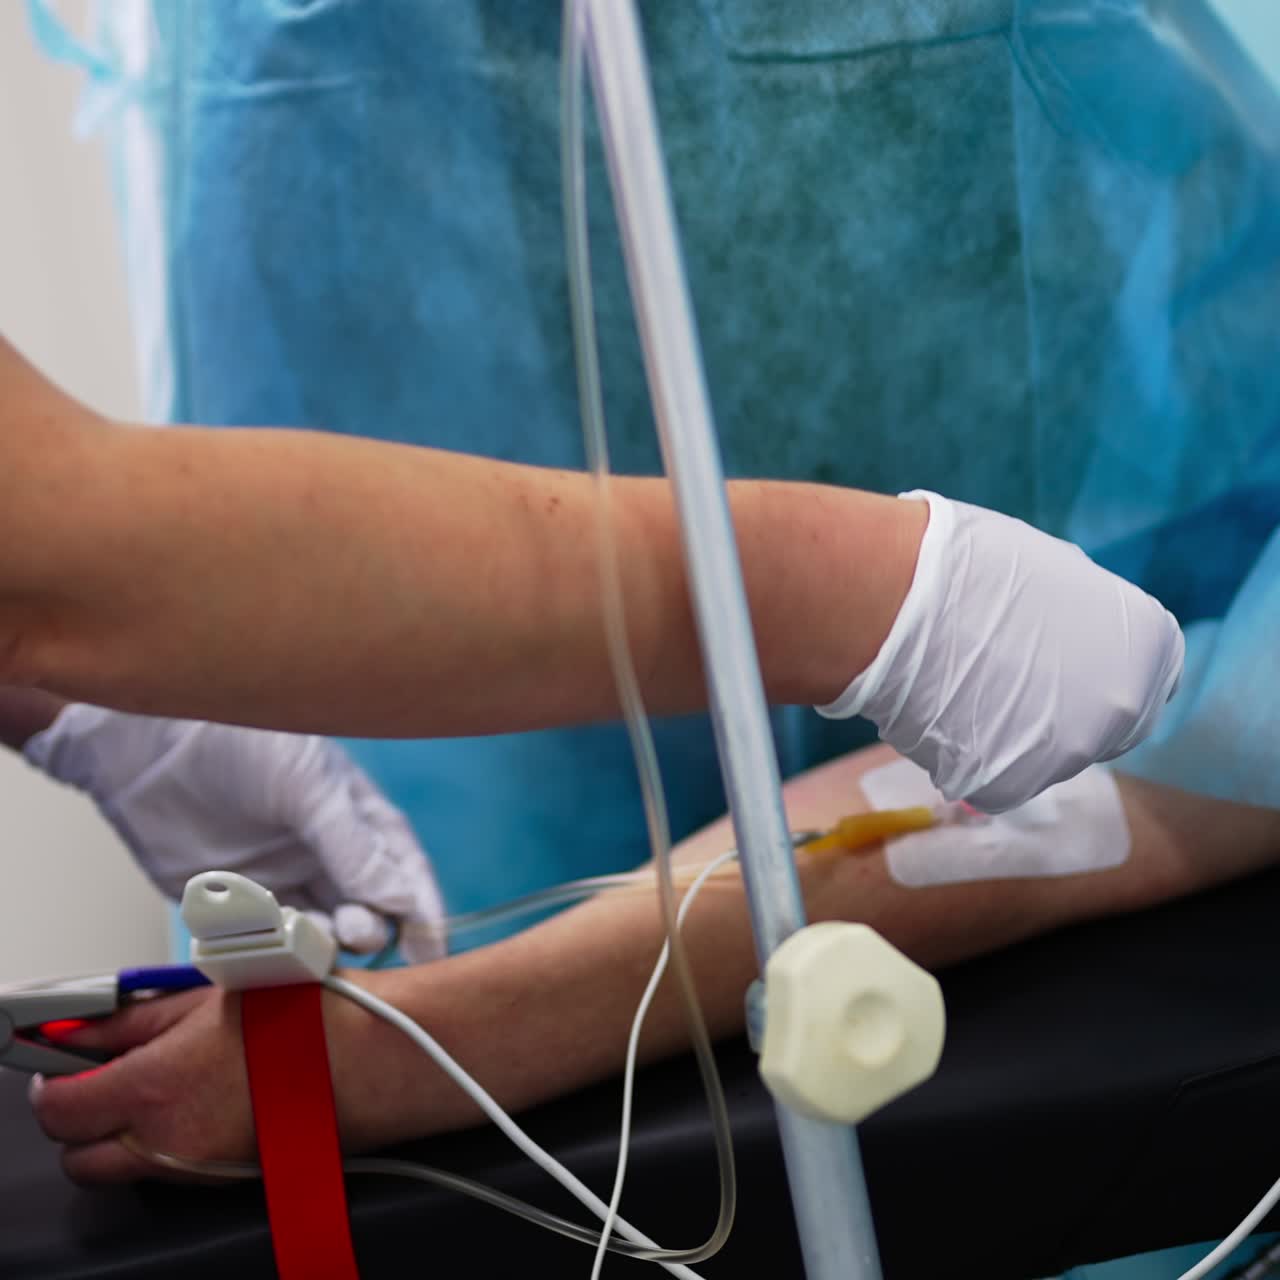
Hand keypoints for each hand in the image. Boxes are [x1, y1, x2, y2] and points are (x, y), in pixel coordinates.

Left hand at [23, 707, 445, 960]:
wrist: (143, 742)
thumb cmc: (236, 740)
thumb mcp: (309, 784)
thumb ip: (354, 846)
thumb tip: (402, 901)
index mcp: (357, 819)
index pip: (404, 872)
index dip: (422, 912)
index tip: (429, 951)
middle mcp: (324, 855)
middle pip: (367, 911)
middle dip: (368, 928)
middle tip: (355, 930)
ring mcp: (279, 881)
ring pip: (317, 934)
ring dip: (320, 944)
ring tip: (308, 935)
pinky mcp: (230, 906)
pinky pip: (261, 942)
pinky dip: (268, 948)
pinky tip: (262, 935)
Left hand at [28, 969, 455, 1183]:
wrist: (377, 1058)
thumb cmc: (308, 1017)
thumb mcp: (210, 995)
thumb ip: (136, 1017)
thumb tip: (87, 1027)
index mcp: (155, 1088)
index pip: (59, 1107)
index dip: (53, 1079)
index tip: (61, 1057)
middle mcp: (167, 1143)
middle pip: (77, 1154)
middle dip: (80, 1114)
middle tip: (102, 1073)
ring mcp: (197, 1169)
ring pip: (121, 1168)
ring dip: (121, 1131)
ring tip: (160, 1082)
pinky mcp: (226, 1178)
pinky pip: (169, 1170)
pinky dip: (167, 1142)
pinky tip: (203, 1097)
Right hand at [819, 491, 1184, 812]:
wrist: (900, 600)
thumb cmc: (969, 566)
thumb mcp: (1056, 574)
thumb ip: (1086, 618)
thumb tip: (1075, 640)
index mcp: (1150, 643)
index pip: (1145, 679)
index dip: (1099, 673)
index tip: (1060, 667)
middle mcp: (1126, 705)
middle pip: (1106, 728)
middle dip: (1065, 713)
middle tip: (1009, 686)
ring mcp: (1073, 753)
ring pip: (1047, 754)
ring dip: (1015, 734)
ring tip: (962, 687)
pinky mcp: (1015, 784)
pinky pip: (996, 777)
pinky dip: (972, 757)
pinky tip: (943, 715)